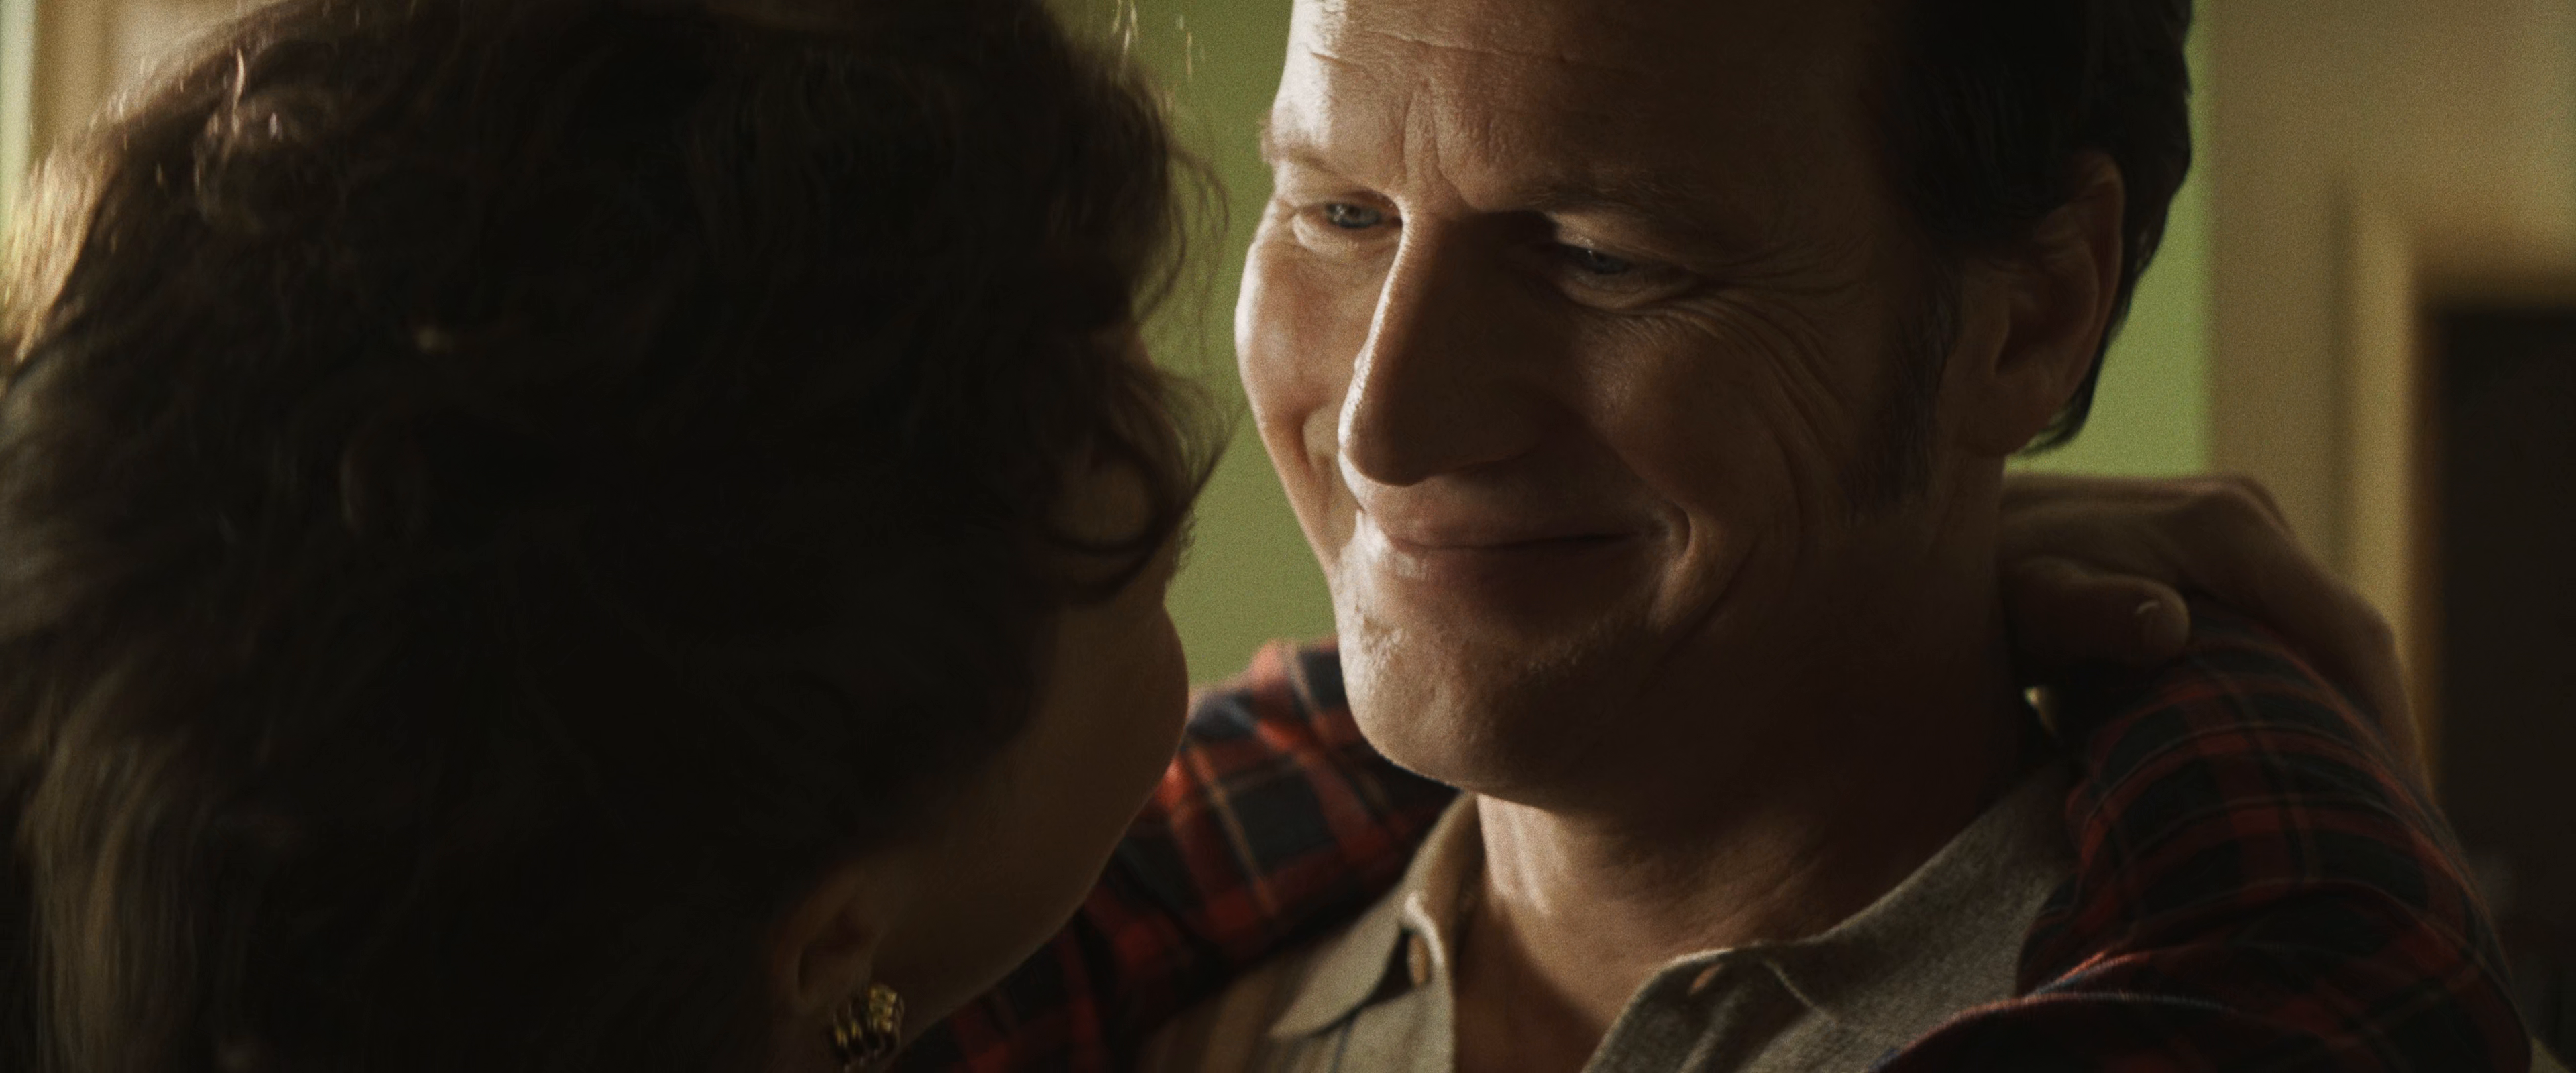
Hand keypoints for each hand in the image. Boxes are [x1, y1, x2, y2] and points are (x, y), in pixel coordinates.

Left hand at [1996, 474, 2420, 777]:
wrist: (1966, 525)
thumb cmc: (1994, 576)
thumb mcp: (2033, 599)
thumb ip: (2092, 612)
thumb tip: (2166, 625)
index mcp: (2228, 527)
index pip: (2345, 628)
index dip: (2385, 716)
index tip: (2402, 798)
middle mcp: (2250, 518)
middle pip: (2350, 637)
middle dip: (2380, 728)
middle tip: (2395, 830)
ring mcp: (2242, 534)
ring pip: (2324, 638)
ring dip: (2348, 715)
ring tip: (2365, 811)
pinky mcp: (2225, 558)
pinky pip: (2290, 631)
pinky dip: (2308, 693)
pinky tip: (2311, 761)